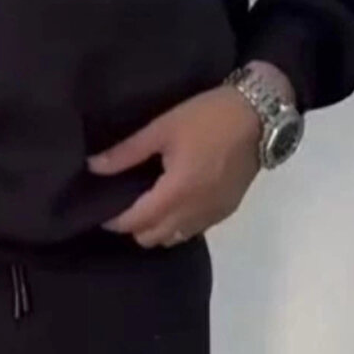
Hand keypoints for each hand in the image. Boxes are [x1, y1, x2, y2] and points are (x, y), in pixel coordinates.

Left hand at [88, 85, 263, 247]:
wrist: (261, 115)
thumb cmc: (208, 117)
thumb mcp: (163, 128)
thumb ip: (127, 152)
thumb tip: (92, 167)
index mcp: (177, 193)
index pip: (136, 222)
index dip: (114, 221)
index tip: (100, 211)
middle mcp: (195, 212)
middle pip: (153, 238)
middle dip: (133, 227)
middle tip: (123, 205)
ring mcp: (214, 214)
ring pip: (175, 238)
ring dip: (157, 229)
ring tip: (147, 205)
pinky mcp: (228, 209)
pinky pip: (194, 230)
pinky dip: (178, 225)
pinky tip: (174, 203)